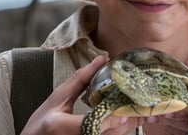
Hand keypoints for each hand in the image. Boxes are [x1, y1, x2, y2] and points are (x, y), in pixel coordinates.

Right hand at [20, 56, 141, 134]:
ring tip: (146, 116)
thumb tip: (101, 59)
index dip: (108, 121)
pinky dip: (121, 131)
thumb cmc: (42, 123)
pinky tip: (132, 121)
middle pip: (107, 134)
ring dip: (130, 126)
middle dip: (129, 122)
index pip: (89, 125)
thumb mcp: (57, 98)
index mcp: (61, 125)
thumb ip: (80, 80)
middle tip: (146, 111)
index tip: (124, 113)